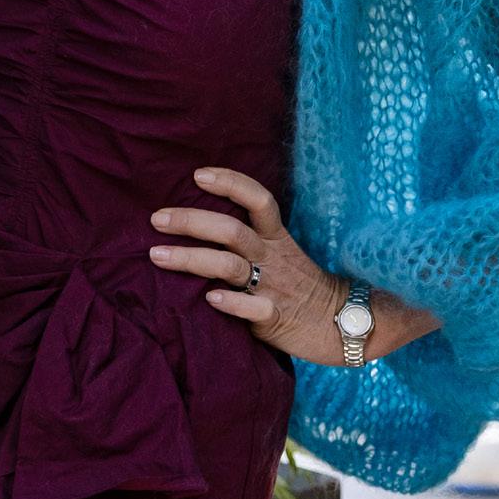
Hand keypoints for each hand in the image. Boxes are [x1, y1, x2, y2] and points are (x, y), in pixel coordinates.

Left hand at [149, 167, 348, 365]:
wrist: (342, 323)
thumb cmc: (298, 285)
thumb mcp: (278, 253)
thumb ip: (247, 239)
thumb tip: (196, 222)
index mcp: (275, 238)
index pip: (257, 199)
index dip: (230, 183)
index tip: (196, 175)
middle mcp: (271, 257)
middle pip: (231, 230)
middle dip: (191, 221)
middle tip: (156, 219)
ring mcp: (273, 287)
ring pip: (231, 265)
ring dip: (192, 258)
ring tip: (158, 255)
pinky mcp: (275, 318)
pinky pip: (254, 308)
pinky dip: (232, 302)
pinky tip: (209, 299)